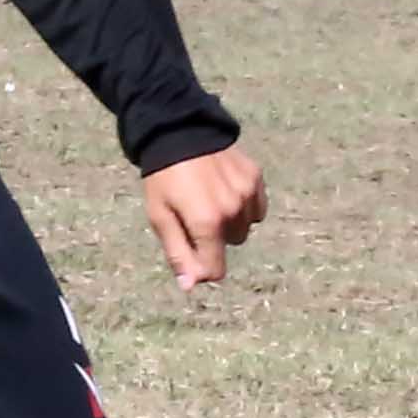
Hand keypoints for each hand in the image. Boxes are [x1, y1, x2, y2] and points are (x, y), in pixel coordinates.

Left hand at [140, 146, 265, 285]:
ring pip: (246, 226)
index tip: (191, 254)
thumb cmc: (163, 178)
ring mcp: (247, 193)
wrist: (178, 132)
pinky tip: (226, 190)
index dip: (202, 268)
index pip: (215, 268)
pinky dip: (244, 206)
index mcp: (206, 222)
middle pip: (231, 245)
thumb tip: (190, 286)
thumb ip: (178, 253)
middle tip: (195, 215)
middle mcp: (232, 210)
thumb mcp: (160, 217)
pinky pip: (257, 207)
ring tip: (210, 200)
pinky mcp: (255, 178)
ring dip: (231, 221)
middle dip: (215, 238)